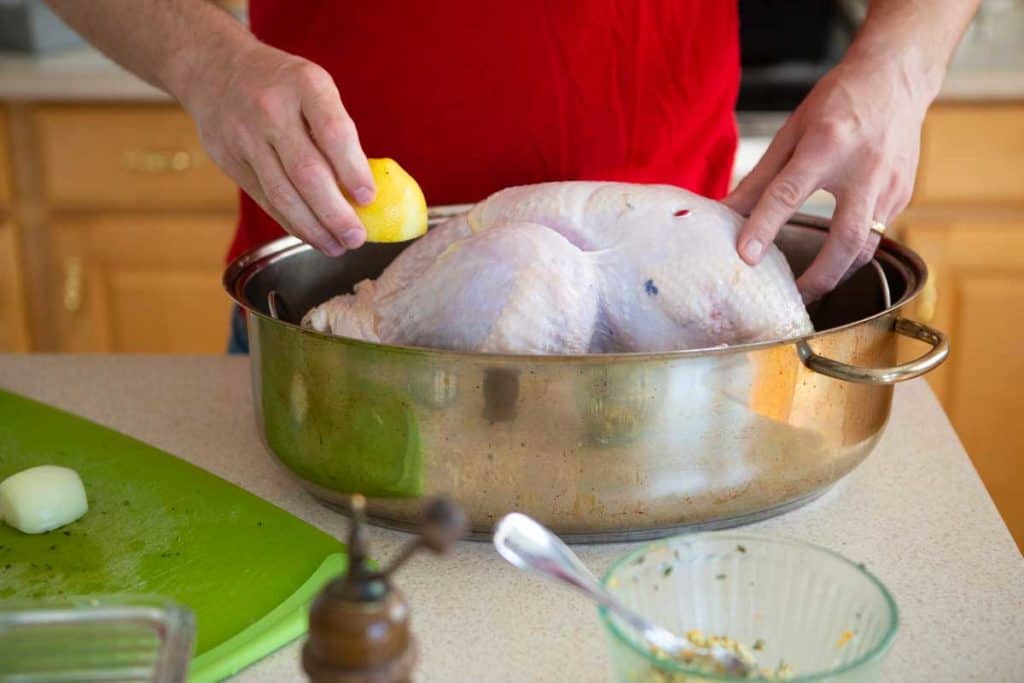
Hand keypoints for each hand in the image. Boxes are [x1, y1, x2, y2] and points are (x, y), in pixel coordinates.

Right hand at [180, 40, 373, 255]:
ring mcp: (245, 135)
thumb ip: (336, 130)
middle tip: (357, 238)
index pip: (333, 132)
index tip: (369, 199)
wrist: (216, 69)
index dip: (353, 170)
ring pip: (283, 194)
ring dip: (313, 228)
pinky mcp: (229, 160)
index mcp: (305, 84)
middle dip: (335, 213)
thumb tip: (365, 192)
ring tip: (338, 246)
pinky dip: (291, 223)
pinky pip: (265, 200)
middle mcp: (271, 108)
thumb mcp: (314, 87)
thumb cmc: (283, 85)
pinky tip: (312, 236)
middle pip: (307, 172)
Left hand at [724, 53, 929, 302]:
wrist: (896, 77)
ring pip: (867, 246)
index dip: (764, 228)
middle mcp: (864, 168)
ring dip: (838, 272)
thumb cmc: (837, 102)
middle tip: (794, 296)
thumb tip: (725, 212)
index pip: (788, 194)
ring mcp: (890, 184)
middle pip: (847, 239)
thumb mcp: (791, 132)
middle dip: (820, 276)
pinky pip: (877, 233)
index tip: (745, 256)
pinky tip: (834, 256)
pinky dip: (853, 250)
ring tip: (810, 287)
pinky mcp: (904, 195)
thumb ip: (760, 178)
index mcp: (827, 145)